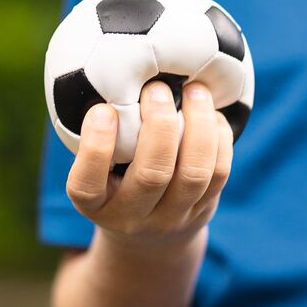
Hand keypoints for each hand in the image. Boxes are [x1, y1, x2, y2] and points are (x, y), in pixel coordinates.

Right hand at [66, 81, 233, 248]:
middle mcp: (133, 216)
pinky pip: (219, 173)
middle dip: (159, 125)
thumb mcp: (97, 169)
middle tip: (157, 87)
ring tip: (195, 89)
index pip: (87, 185)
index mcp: (96, 206)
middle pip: (152, 174)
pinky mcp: (203, 209)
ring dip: (198, 125)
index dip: (95, 148)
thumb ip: (101, 133)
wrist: (149, 239)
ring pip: (194, 173)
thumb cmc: (115, 183)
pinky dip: (218, 137)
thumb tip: (107, 68)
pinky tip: (212, 113)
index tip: (103, 109)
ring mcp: (172, 217)